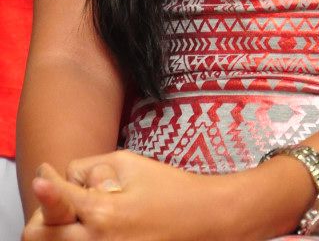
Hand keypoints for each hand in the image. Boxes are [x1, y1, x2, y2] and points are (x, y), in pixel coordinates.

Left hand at [23, 151, 224, 240]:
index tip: (44, 173)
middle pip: (37, 235)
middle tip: (61, 203)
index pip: (54, 197)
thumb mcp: (129, 163)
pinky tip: (92, 228)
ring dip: (56, 231)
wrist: (202, 221)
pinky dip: (76, 239)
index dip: (46, 181)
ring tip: (77, 217)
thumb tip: (66, 179)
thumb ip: (90, 168)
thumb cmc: (168, 188)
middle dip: (45, 214)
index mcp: (101, 212)